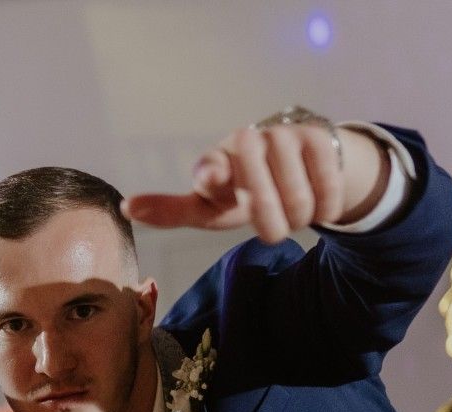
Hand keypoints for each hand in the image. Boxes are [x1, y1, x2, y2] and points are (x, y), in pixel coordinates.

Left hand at [123, 121, 384, 242]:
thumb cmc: (243, 192)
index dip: (212, 174)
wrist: (298, 166)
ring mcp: (284, 135)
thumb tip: (125, 207)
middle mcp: (248, 141)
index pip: (211, 166)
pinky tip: (318, 205)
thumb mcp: (210, 208)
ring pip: (297, 196)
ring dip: (299, 218)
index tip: (211, 181)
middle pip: (260, 193)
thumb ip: (172, 211)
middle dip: (270, 222)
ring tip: (294, 214)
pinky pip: (326, 187)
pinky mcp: (319, 138)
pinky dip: (325, 207)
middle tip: (273, 234)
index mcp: (216, 160)